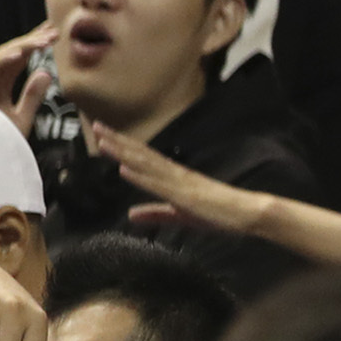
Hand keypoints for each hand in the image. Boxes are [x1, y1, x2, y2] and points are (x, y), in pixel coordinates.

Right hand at [0, 25, 53, 138]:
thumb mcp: (22, 118)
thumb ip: (32, 96)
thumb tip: (46, 73)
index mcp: (0, 84)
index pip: (19, 59)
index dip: (35, 45)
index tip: (52, 34)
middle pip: (12, 53)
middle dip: (32, 40)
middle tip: (53, 31)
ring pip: (1, 56)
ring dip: (22, 47)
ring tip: (43, 41)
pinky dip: (3, 60)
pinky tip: (21, 54)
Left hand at [89, 119, 266, 235]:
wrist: (244, 213)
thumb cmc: (216, 213)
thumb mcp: (179, 215)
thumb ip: (156, 214)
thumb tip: (131, 215)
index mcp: (172, 176)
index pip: (142, 157)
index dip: (122, 145)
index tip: (103, 134)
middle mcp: (173, 173)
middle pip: (140, 153)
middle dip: (117, 140)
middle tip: (96, 125)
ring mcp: (177, 182)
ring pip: (145, 164)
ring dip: (123, 152)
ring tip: (104, 141)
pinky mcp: (183, 194)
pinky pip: (157, 184)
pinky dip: (139, 176)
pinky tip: (124, 169)